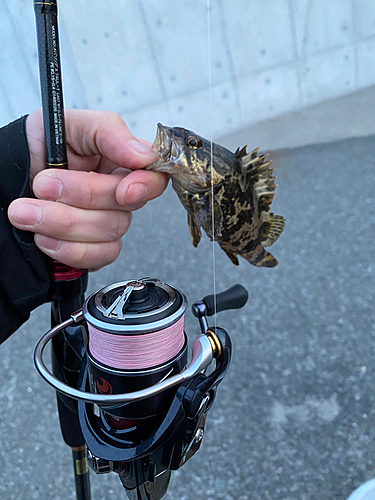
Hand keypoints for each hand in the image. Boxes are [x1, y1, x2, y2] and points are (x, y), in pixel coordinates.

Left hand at [7, 109, 165, 269]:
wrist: (5, 173)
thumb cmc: (38, 145)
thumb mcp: (69, 123)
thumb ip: (109, 131)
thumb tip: (144, 154)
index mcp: (120, 163)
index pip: (154, 178)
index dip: (145, 187)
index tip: (123, 190)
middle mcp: (116, 196)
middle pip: (125, 209)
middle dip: (80, 197)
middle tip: (42, 184)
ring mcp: (104, 224)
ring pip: (108, 233)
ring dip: (62, 222)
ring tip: (26, 210)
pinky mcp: (91, 249)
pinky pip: (96, 257)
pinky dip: (66, 248)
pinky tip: (42, 236)